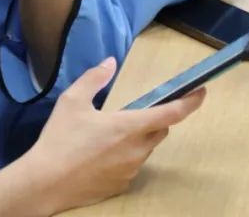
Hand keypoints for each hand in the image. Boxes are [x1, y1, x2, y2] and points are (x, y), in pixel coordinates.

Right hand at [23, 58, 205, 213]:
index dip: (190, 102)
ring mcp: (131, 170)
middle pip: (160, 131)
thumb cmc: (60, 139)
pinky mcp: (122, 185)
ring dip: (138, 138)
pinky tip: (100, 155)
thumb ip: (94, 79)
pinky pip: (132, 166)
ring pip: (145, 149)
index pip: (170, 113)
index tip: (201, 92)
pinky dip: (125, 156)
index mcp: (129, 126)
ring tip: (107, 135)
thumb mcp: (72, 101)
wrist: (46, 182)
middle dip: (154, 120)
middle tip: (130, 113)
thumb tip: (110, 63)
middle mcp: (137, 150)